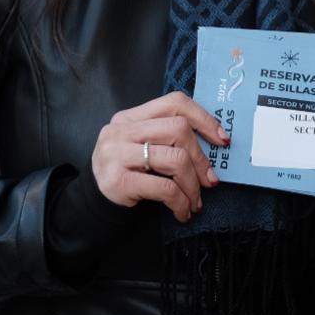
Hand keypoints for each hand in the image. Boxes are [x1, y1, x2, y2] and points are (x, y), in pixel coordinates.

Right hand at [92, 91, 229, 222]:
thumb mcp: (142, 147)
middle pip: (179, 130)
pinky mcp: (118, 181)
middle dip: (201, 158)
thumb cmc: (128, 172)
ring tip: (196, 201)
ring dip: (193, 185)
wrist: (92, 202)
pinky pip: (165, 188)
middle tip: (210, 180)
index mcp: (130, 117)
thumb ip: (167, 137)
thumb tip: (216, 143)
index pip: (174, 103)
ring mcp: (117, 154)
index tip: (222, 140)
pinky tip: (183, 212)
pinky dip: (180, 202)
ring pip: (175, 160)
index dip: (204, 118)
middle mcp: (121, 131)